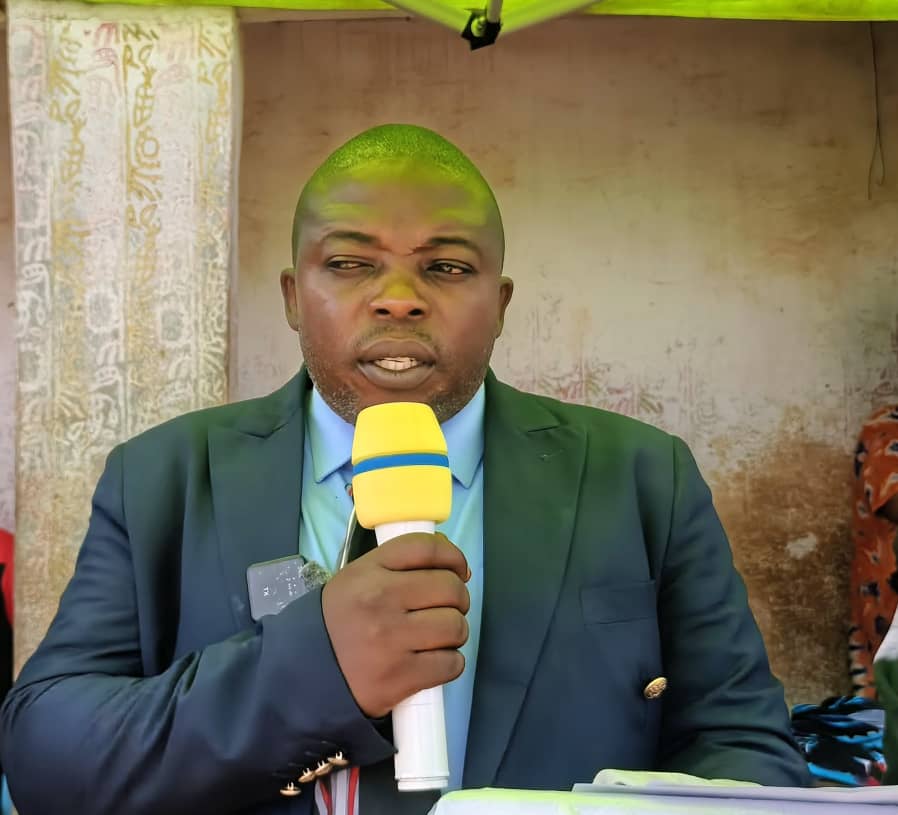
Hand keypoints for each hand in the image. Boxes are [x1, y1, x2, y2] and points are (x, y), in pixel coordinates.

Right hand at [321, 532, 469, 717]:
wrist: (305, 674)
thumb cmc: (339, 622)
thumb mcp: (357, 580)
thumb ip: (398, 566)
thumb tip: (454, 564)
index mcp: (370, 571)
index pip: (426, 548)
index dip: (453, 557)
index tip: (459, 570)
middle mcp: (381, 599)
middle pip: (449, 587)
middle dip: (458, 599)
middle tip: (448, 609)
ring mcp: (391, 639)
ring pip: (455, 626)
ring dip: (455, 632)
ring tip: (439, 637)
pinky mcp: (400, 676)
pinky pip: (451, 663)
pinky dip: (450, 662)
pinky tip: (435, 661)